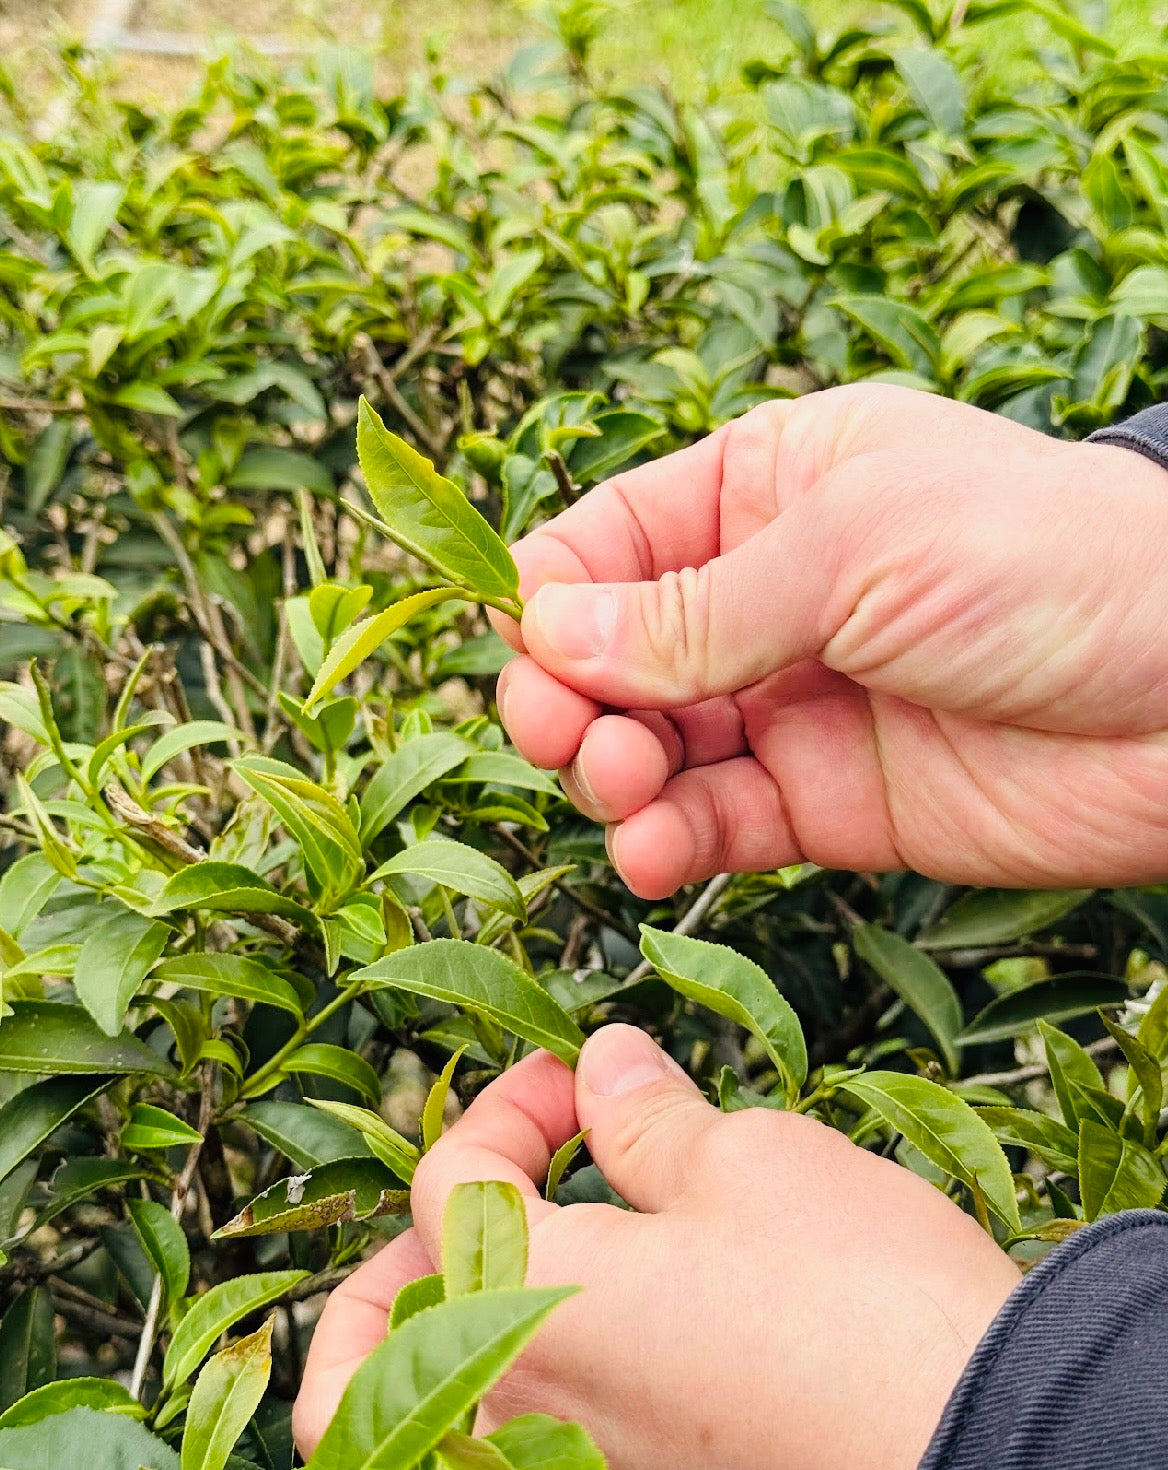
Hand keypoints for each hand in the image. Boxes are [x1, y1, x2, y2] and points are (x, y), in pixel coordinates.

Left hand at [293, 1025, 1018, 1469]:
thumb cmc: (865, 1311)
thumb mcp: (756, 1165)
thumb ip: (650, 1120)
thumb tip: (605, 1066)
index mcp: (523, 1297)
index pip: (453, 1183)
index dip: (510, 1108)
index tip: (573, 1081)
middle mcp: (514, 1420)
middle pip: (372, 1337)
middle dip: (404, 1245)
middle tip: (484, 1195)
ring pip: (398, 1457)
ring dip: (396, 1373)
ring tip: (452, 1314)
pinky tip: (529, 1425)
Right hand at [490, 385, 1167, 897]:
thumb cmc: (1043, 563)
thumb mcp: (853, 547)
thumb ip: (694, 607)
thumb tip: (544, 630)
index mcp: (766, 487)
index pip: (607, 541)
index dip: (550, 599)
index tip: (531, 654)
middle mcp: (765, 594)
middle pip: (608, 654)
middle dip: (570, 699)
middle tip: (572, 739)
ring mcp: (791, 703)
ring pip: (646, 747)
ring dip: (611, 776)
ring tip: (630, 793)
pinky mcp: (824, 804)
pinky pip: (712, 823)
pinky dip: (666, 842)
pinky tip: (654, 851)